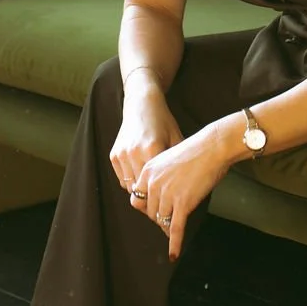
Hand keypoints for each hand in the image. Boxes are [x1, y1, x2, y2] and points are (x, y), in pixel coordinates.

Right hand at [109, 79, 182, 193]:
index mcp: (152, 149)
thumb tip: (192, 184)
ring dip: (139, 190)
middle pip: (141, 189)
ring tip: (151, 190)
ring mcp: (122, 154)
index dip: (162, 195)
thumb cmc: (163, 122)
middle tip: (159, 200)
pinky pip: (121, 178)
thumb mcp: (176, 138)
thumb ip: (179, 161)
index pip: (156, 184)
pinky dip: (130, 181)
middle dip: (150, 196)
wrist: (142, 105)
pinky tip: (141, 176)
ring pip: (129, 186)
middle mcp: (134, 153)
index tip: (169, 200)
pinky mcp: (114, 155)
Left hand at [130, 129, 229, 261]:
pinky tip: (174, 253)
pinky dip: (175, 243)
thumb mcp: (168, 159)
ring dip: (168, 227)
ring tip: (174, 231)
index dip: (146, 207)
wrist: (212, 147)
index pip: (138, 198)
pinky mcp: (182, 204)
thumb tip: (159, 197)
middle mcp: (154, 183)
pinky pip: (175, 229)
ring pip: (162, 220)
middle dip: (160, 217)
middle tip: (170, 218)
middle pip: (150, 212)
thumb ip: (159, 177)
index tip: (154, 210)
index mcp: (148, 171)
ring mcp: (168, 194)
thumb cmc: (195, 151)